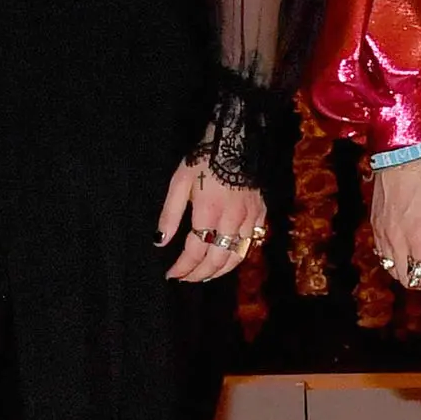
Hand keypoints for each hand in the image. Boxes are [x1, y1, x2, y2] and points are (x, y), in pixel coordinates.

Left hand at [160, 158, 269, 282]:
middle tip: (186, 279)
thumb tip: (160, 241)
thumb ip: (170, 215)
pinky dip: (238, 256)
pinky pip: (251, 244)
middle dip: (199, 274)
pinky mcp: (260, 214)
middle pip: (216, 260)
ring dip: (219, 271)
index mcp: (208, 213)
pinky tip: (227, 258)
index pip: (195, 252)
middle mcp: (231, 221)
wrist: (235, 141)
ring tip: (205, 276)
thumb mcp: (179, 183)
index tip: (171, 274)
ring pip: (236, 256)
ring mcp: (249, 219)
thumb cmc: (203, 161)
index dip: (182, 267)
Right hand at [366, 151, 420, 306]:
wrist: (402, 152)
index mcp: (419, 236)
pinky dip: (396, 261)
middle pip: (407, 278)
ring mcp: (382, 233)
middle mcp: (396, 240)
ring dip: (409, 274)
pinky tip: (408, 254)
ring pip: (393, 269)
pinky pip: (383, 254)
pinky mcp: (374, 225)